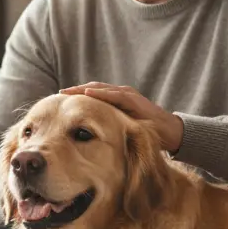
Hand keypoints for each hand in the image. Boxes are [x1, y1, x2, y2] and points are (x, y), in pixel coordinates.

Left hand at [60, 82, 183, 152]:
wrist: (168, 132)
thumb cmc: (144, 134)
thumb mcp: (120, 131)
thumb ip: (107, 129)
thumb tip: (85, 139)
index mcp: (114, 102)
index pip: (91, 96)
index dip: (75, 97)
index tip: (59, 101)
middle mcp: (119, 95)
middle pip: (92, 89)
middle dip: (75, 91)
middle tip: (58, 94)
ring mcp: (126, 95)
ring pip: (100, 88)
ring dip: (83, 90)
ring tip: (67, 91)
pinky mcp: (133, 99)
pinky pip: (114, 95)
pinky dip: (100, 93)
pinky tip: (87, 94)